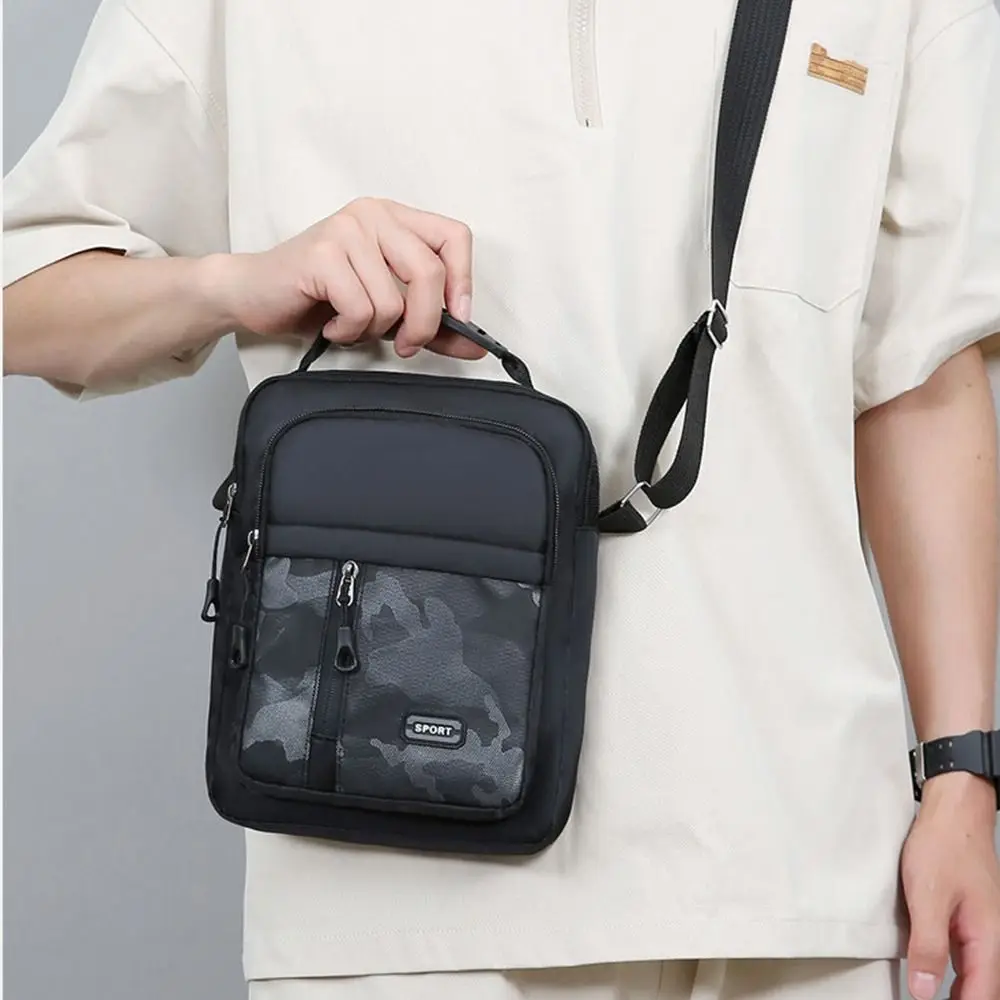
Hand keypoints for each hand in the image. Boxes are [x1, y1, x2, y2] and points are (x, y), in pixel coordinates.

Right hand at [210, 197, 484, 360]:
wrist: (253, 295)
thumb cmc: (320, 299)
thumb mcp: (387, 313)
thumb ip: (433, 326)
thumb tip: (478, 348)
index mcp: (395, 219)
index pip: (455, 237)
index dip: (463, 282)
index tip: (458, 320)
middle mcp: (373, 215)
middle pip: (429, 272)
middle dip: (423, 323)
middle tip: (404, 345)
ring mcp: (346, 230)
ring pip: (393, 300)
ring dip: (373, 331)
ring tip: (350, 325)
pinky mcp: (321, 254)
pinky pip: (361, 308)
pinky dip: (349, 331)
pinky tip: (331, 325)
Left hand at [903, 772, 999, 999]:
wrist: (953, 808)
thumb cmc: (944, 845)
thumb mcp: (928, 898)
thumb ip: (927, 946)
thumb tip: (923, 991)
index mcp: (987, 938)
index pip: (981, 995)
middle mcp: (987, 935)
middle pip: (979, 987)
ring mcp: (977, 924)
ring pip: (970, 970)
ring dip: (955, 989)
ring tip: (926, 995)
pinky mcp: (963, 911)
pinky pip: (959, 949)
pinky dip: (947, 966)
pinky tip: (928, 968)